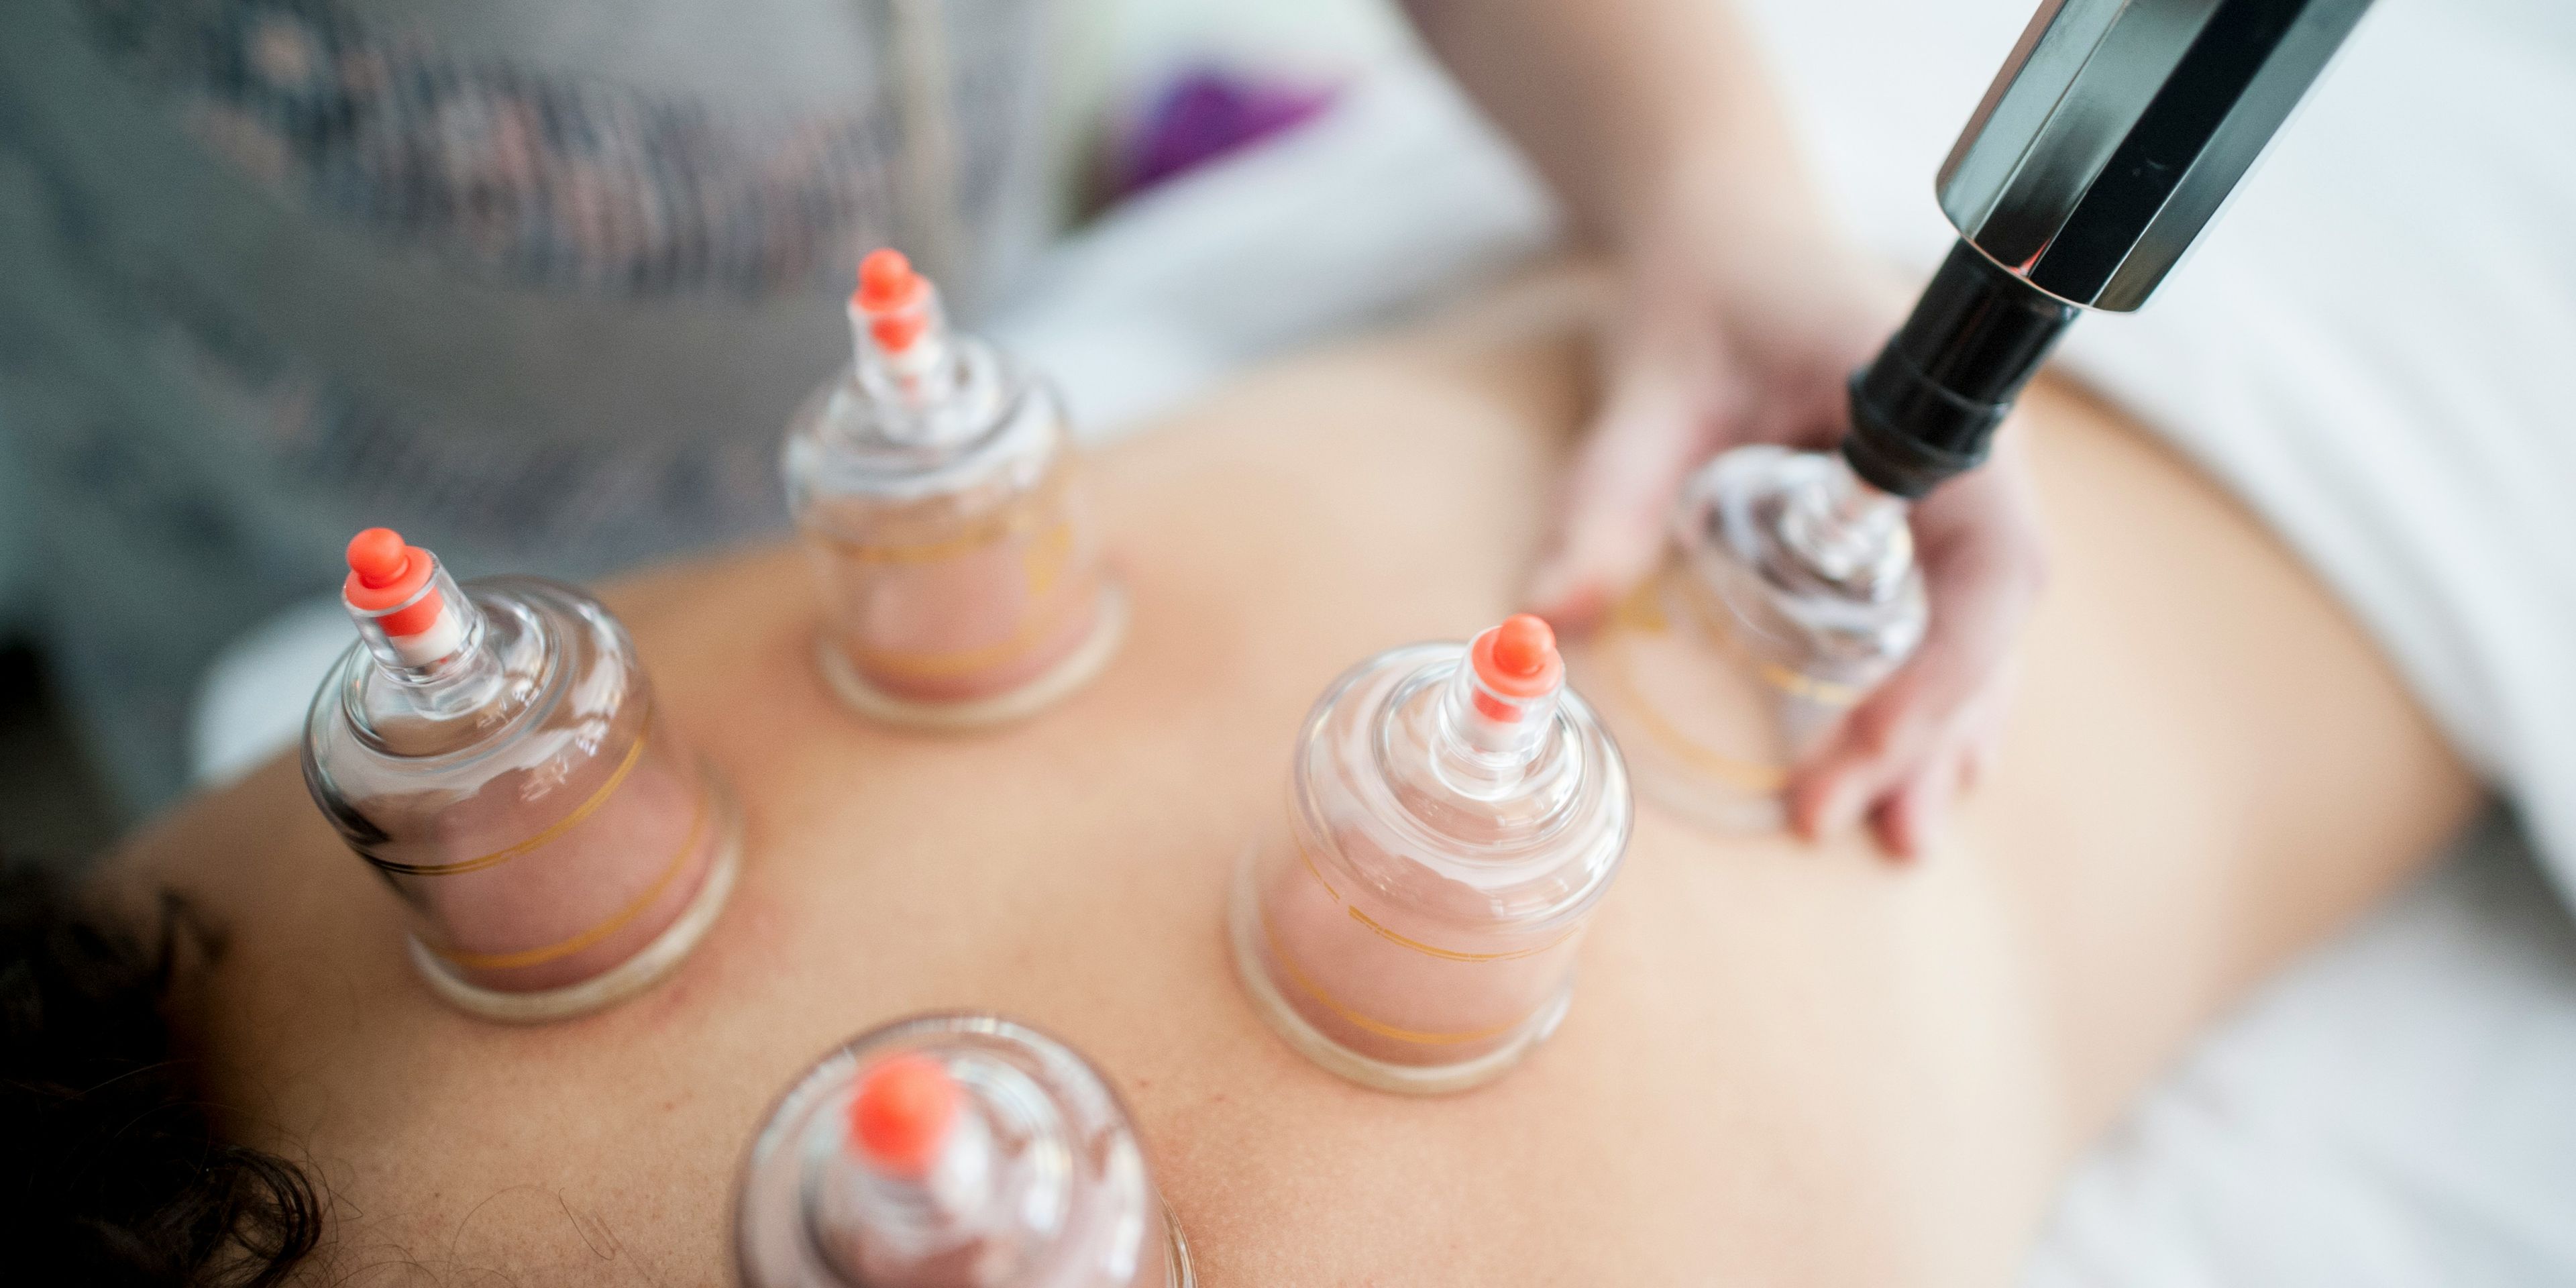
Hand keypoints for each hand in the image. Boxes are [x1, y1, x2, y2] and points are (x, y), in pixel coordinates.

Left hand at [1527, 219, 2047, 858]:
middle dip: (1930, 731)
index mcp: (1935, 404)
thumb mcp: (1649, 383)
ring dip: (1941, 733)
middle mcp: (1972, 454)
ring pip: (1978, 630)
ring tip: (1898, 837)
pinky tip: (1903, 768)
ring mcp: (1956, 489)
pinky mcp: (1920, 517)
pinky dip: (1927, 693)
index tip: (1863, 751)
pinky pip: (1947, 616)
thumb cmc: (1703, 288)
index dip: (1945, 671)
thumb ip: (1607, 494)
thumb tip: (1541, 620)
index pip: (1990, 563)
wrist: (1729, 227)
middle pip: (1987, 618)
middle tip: (1865, 832)